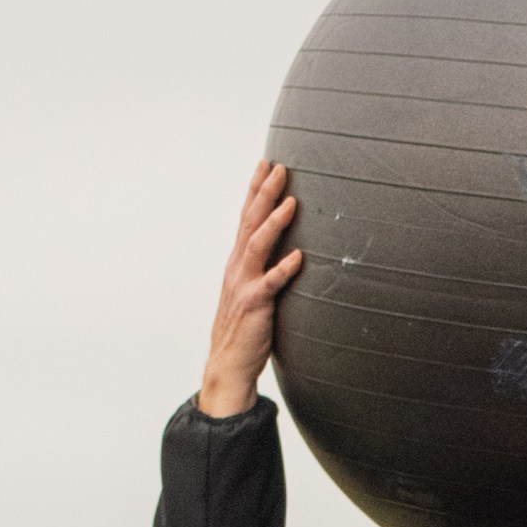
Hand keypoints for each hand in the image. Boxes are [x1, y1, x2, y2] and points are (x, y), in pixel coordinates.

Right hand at [201, 161, 301, 419]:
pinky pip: (271, 284)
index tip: (266, 164)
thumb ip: (265, 269)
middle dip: (264, 193)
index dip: (255, 190)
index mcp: (237, 261)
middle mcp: (238, 266)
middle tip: (280, 167)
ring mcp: (245, 284)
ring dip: (274, 222)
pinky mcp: (255, 305)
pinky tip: (298, 256)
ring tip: (291, 201)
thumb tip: (288, 251)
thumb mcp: (253, 290)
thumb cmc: (245, 328)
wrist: (228, 362)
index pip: (246, 217)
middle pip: (250, 221)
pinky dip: (284, 269)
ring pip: (257, 245)